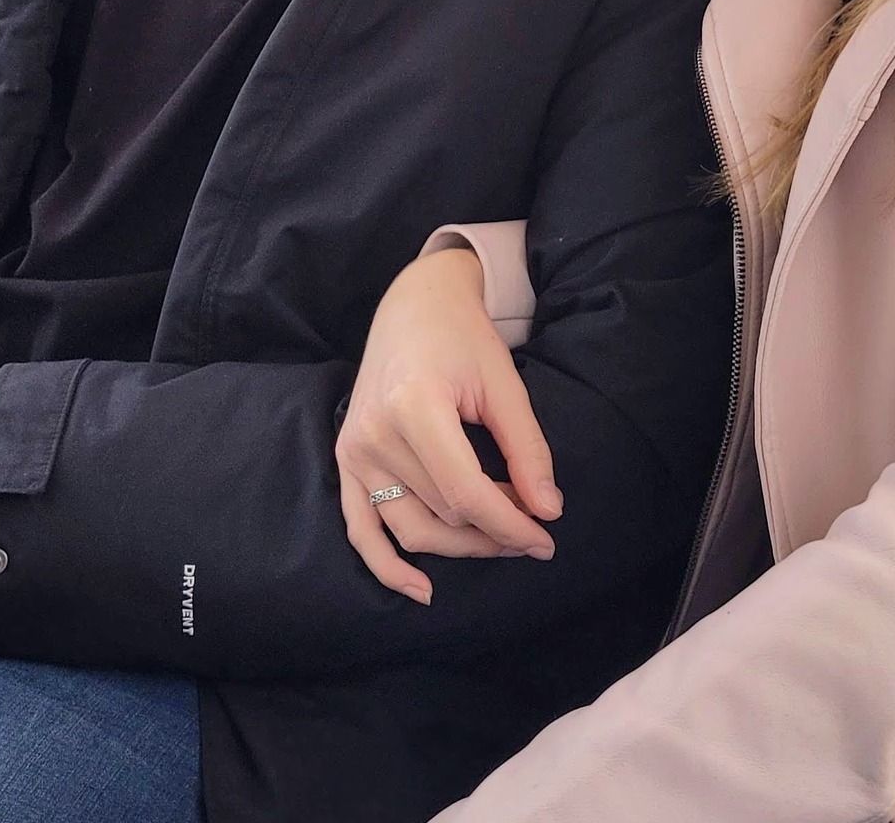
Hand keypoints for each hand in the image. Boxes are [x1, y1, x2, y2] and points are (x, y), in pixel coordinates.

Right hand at [337, 249, 560, 604]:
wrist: (414, 305)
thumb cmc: (464, 338)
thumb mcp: (504, 384)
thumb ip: (527, 448)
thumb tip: (547, 512)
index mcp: (414, 406)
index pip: (466, 492)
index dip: (510, 524)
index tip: (546, 538)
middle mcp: (375, 433)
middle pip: (442, 513)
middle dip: (494, 530)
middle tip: (535, 528)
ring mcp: (354, 450)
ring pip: (411, 529)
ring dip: (460, 547)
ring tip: (501, 541)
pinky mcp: (346, 459)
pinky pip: (361, 529)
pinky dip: (387, 566)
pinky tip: (421, 590)